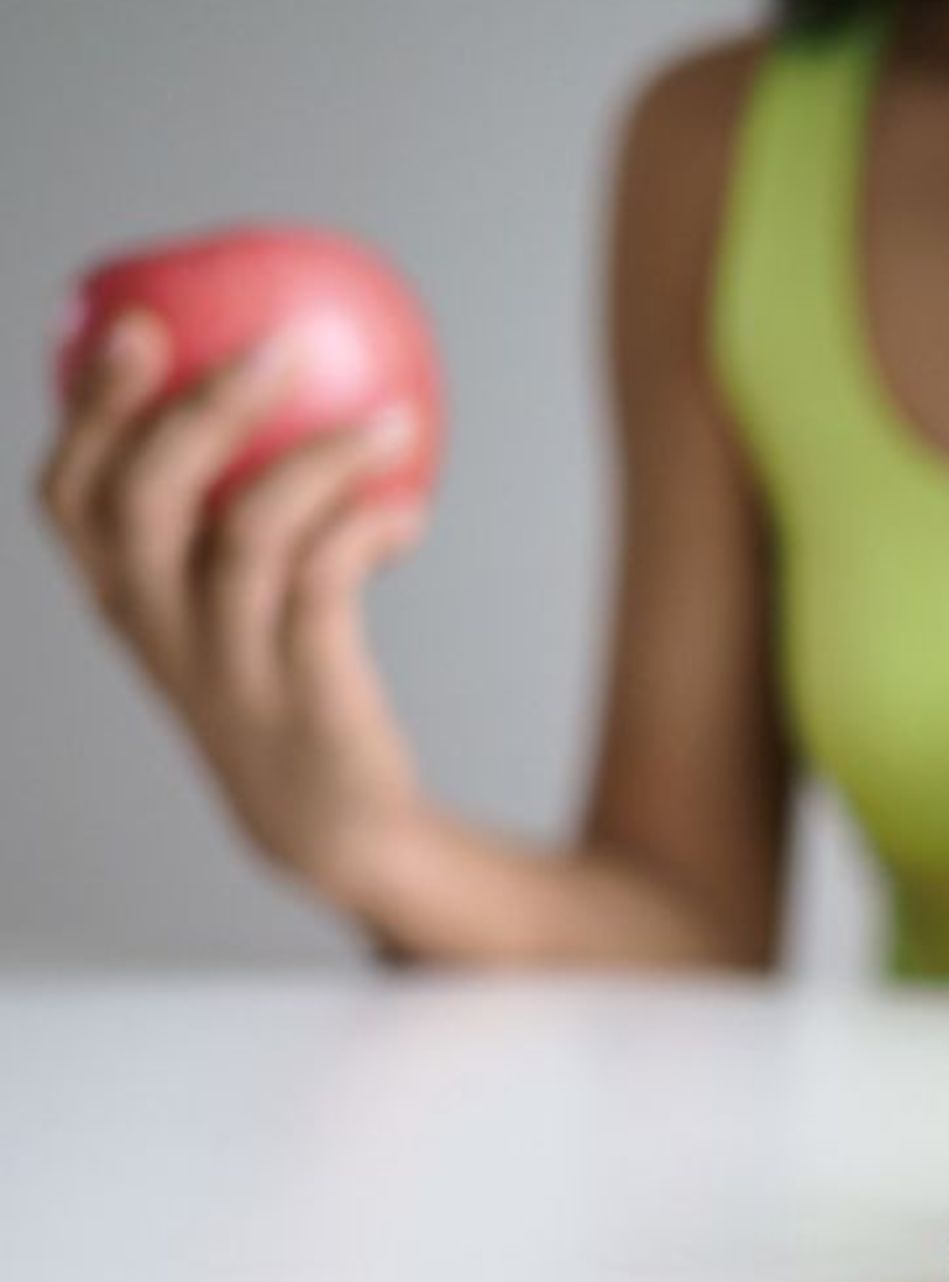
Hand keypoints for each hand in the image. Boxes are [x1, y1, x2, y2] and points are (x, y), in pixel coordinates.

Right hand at [38, 313, 429, 908]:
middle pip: (142, 500)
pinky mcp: (304, 697)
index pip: (69, 496)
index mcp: (127, 600)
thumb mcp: (235, 603)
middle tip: (278, 346)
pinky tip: (409, 510)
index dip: (91, 408)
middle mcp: (159, 631)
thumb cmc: (289, 681)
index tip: (136, 322)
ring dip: (324, 459)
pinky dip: (367, 530)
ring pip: (247, 534)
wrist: (332, 823)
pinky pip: (327, 586)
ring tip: (395, 419)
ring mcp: (227, 667)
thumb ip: (232, 513)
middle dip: (200, 407)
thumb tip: (297, 379)